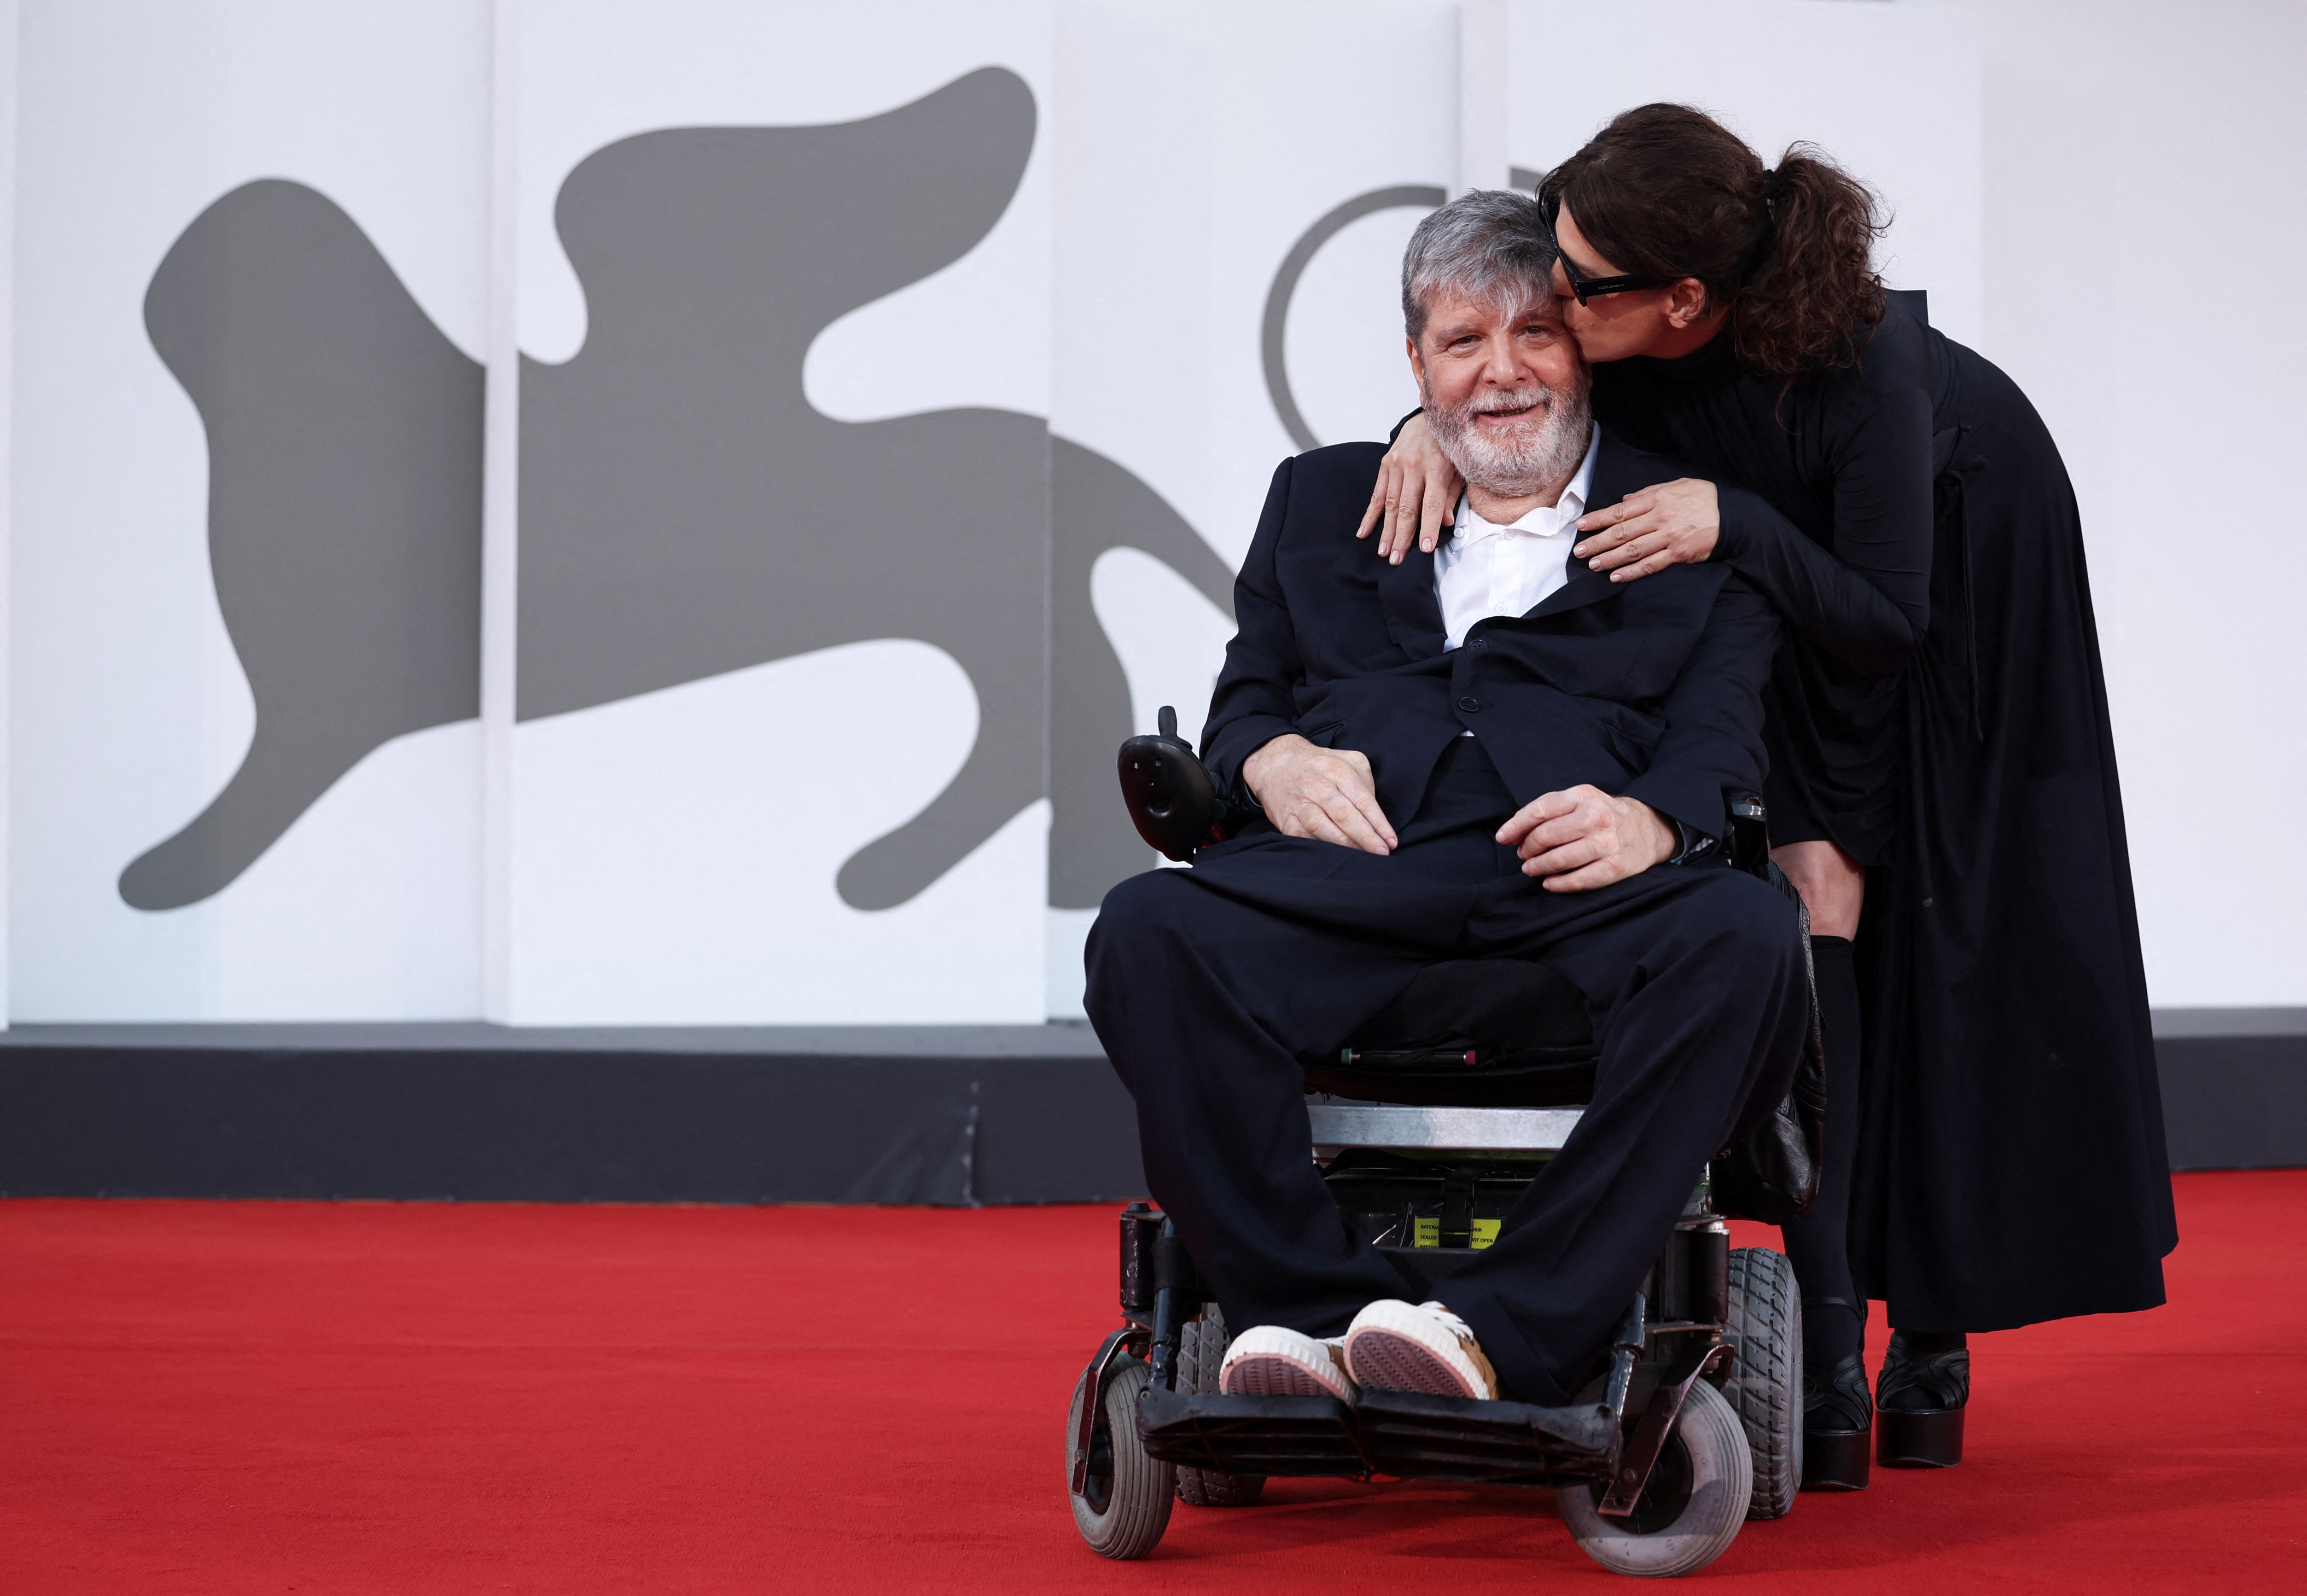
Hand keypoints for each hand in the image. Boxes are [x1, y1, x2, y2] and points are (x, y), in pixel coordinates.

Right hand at [1243, 735, 1396, 854]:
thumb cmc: (1321, 766)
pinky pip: (1302, 837)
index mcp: (1336, 770)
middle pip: (1343, 814)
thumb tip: (1375, 816)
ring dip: (1343, 844)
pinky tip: (1334, 856)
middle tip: (1381, 852)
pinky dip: (1318, 847)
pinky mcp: (1285, 820)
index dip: (1378, 822)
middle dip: (1365, 836)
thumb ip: (1366, 783)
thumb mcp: (1348, 760)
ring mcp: (1299, 803)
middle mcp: (1316, 786)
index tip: (1391, 841)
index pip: (1362, 799)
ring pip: (1321, 826)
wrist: (1276, 763)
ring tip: (1361, 857)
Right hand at [1354, 413, 1463, 563]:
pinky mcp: (1385, 464)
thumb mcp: (1460, 467)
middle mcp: (1414, 465)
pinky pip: (1376, 494)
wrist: (1431, 415)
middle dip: (1402, 537)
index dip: (1429, 527)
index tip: (1425, 549)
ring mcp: (1396, 464)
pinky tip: (1364, 532)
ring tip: (1383, 552)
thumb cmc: (1450, 446)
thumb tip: (1447, 522)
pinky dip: (1370, 515)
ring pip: (1390, 504)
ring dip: (1385, 530)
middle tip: (1397, 559)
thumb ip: (1452, 494)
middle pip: (1407, 508)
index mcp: (1437, 467)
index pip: (1432, 503)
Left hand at [1496, 785, 1675, 891]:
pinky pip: (1578, 881)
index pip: (1539, 811)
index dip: (1516, 826)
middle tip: (1523, 855)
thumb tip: (1510, 834)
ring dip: (1537, 867)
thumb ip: (1546, 812)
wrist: (1648, 828)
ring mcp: (1606, 843)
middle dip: (1527, 849)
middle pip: (1545, 837)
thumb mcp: (1578, 800)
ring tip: (1532, 868)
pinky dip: (1558, 884)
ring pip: (1558, 860)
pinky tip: (1549, 883)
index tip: (1503, 838)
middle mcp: (1596, 818)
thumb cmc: (1602, 815)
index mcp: (1583, 796)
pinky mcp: (1614, 867)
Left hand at [1573, 478, 1719, 582]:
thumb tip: (1625, 500)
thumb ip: (1649, 492)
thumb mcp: (1678, 485)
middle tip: (1579, 552)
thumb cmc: (1705, 498)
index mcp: (1657, 499)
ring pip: (1633, 550)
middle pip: (1621, 532)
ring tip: (1593, 565)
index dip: (1598, 519)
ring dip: (1610, 558)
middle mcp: (1660, 518)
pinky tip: (1617, 577)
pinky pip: (1651, 565)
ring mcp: (1669, 537)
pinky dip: (1632, 572)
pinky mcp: (1679, 554)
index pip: (1620, 511)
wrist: (1735, 515)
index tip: (1581, 526)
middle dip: (1597, 542)